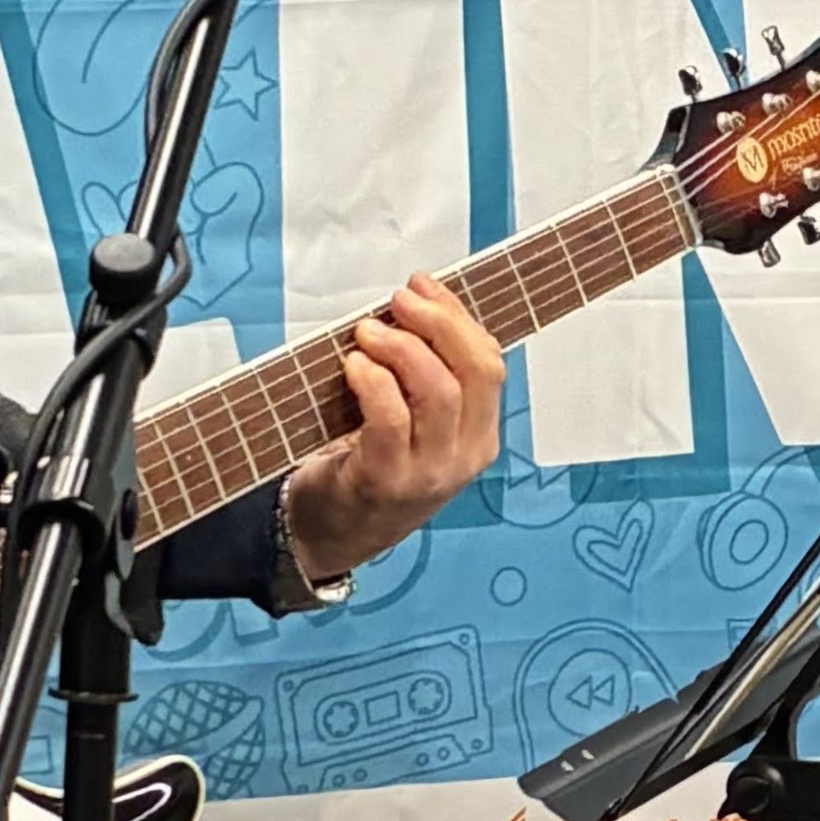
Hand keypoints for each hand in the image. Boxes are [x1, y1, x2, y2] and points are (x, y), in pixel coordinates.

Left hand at [282, 272, 504, 583]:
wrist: (330, 535)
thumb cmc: (369, 466)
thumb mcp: (414, 425)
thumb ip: (424, 377)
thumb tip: (413, 306)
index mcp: (479, 436)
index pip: (489, 364)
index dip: (458, 316)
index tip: (424, 286)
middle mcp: (463, 456)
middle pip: (475, 371)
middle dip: (439, 322)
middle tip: (400, 300)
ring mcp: (428, 472)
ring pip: (439, 392)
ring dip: (403, 348)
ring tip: (368, 333)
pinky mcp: (386, 481)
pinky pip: (391, 419)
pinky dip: (374, 381)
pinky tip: (354, 365)